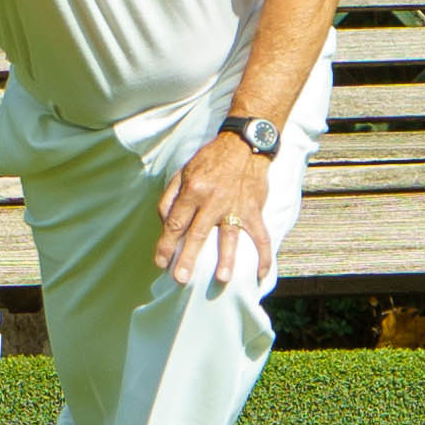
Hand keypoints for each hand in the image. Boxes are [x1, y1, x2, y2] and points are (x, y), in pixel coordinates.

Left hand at [155, 133, 274, 288]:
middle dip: (188, 257)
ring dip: (227, 258)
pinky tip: (261, 273)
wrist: (244, 145)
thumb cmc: (210, 160)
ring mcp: (236, 205)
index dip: (166, 244)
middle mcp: (213, 199)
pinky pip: (261, 234)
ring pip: (230, 235)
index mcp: (193, 189)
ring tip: (222, 278)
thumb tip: (164, 223)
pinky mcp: (254, 209)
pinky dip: (264, 254)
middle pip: (198, 233)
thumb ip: (170, 197)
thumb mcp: (183, 171)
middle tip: (181, 279)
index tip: (161, 262)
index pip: (176, 221)